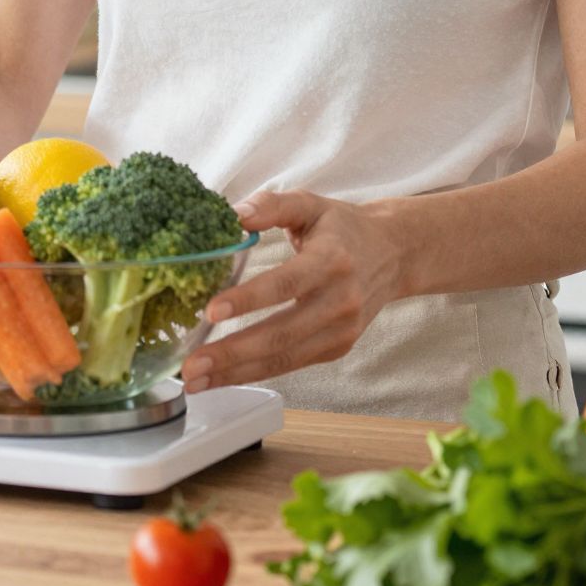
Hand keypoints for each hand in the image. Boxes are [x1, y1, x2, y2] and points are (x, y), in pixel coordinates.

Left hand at [178, 190, 401, 392]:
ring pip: (284, 358)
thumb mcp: (310, 204)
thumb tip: (232, 215)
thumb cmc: (343, 228)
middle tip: (191, 365)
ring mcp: (341, 331)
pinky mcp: (337, 348)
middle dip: (233, 354)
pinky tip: (222, 378)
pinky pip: (291, 365)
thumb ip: (272, 205)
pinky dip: (254, 374)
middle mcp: (340, 301)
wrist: (394, 254)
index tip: (211, 312)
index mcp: (331, 260)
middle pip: (282, 334)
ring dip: (237, 374)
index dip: (249, 299)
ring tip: (196, 382)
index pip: (286, 283)